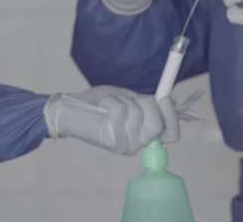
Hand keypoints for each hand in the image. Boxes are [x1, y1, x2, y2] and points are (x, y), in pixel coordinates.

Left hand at [44, 86, 181, 155]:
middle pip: (159, 125)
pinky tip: (102, 106)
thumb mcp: (127, 99)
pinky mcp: (113, 141)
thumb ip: (147, 102)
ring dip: (123, 99)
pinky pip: (122, 111)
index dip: (173, 115)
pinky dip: (112, 100)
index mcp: (143, 135)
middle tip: (134, 97)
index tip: (165, 97)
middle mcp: (137, 144)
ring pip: (138, 113)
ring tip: (109, 103)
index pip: (172, 134)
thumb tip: (169, 98)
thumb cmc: (97, 104)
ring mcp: (126, 144)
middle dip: (149, 103)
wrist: (70, 110)